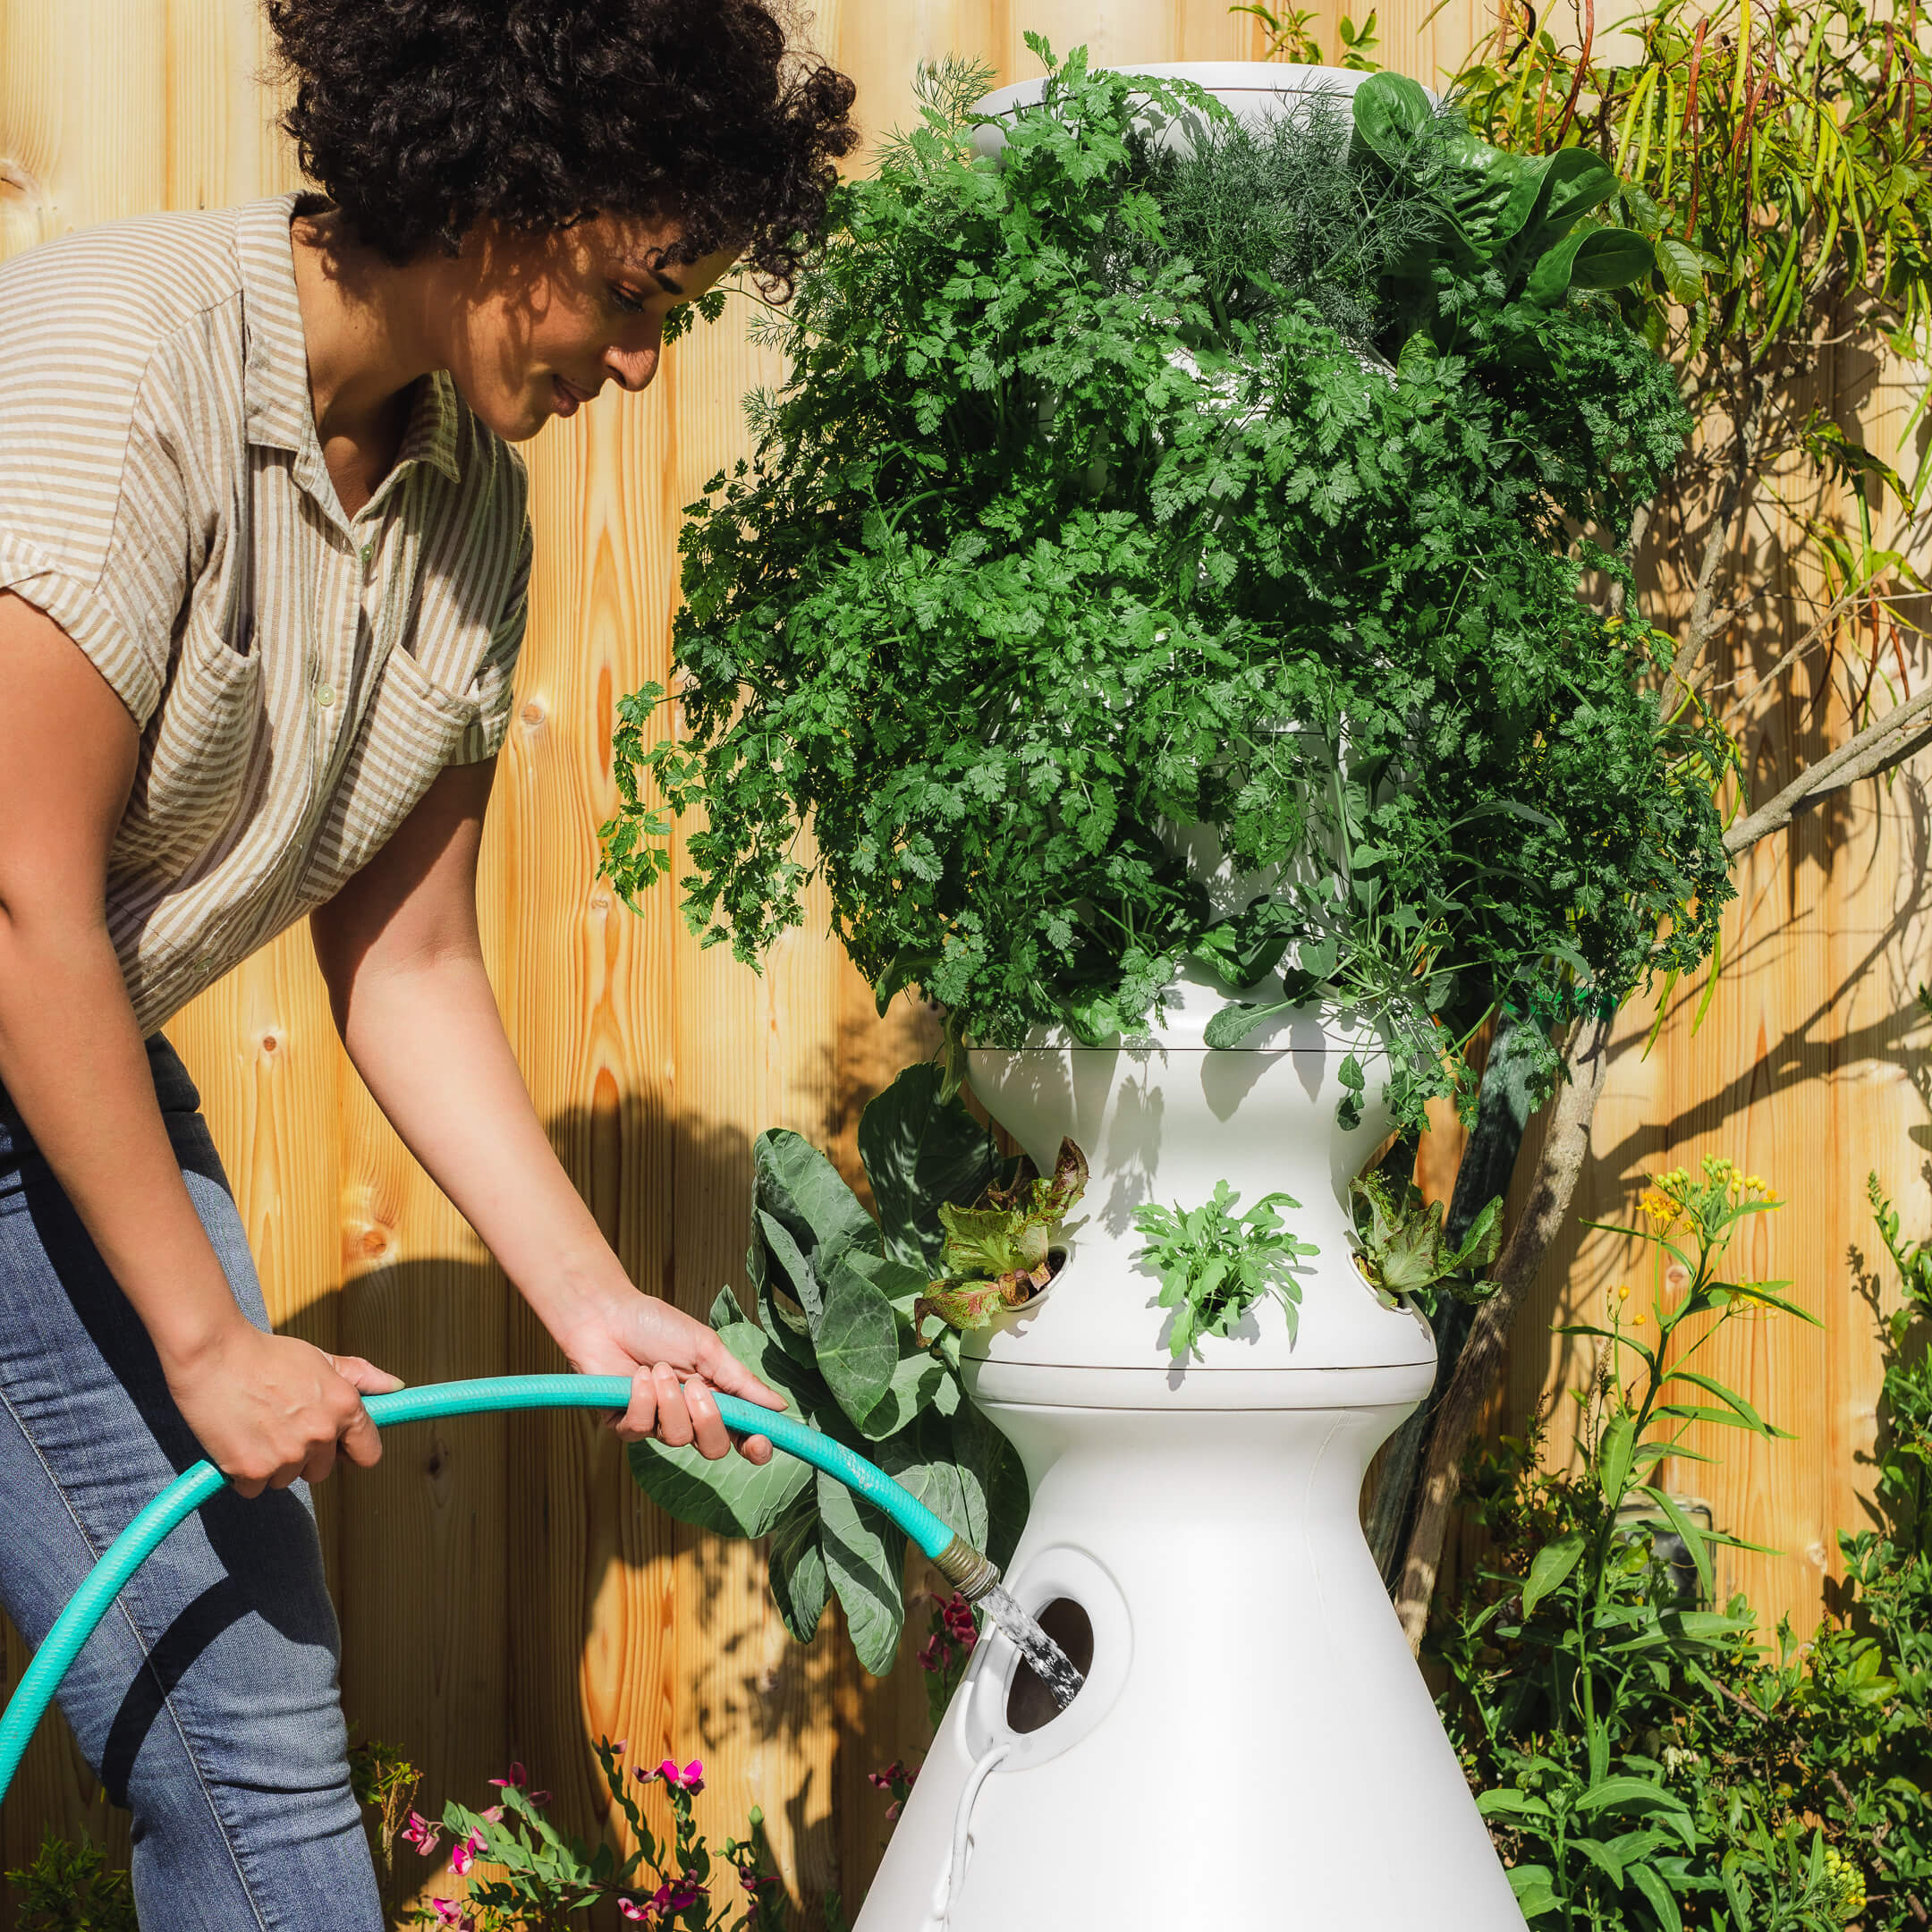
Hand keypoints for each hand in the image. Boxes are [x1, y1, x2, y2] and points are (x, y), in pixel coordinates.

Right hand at [164, 1321, 403, 1497]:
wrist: (213, 1355)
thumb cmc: (267, 1354)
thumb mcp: (320, 1358)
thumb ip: (361, 1376)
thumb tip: (397, 1387)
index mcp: (345, 1407)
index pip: (368, 1454)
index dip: (352, 1451)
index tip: (338, 1446)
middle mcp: (321, 1434)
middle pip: (322, 1471)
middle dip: (305, 1456)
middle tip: (280, 1424)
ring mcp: (287, 1455)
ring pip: (286, 1479)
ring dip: (273, 1464)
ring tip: (256, 1427)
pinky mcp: (252, 1471)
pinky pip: (254, 1488)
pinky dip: (244, 1473)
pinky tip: (236, 1440)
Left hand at [552, 1287, 782, 1463]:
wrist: (607, 1315)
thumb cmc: (657, 1326)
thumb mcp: (707, 1349)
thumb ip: (741, 1381)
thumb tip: (779, 1405)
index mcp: (715, 1397)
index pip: (741, 1435)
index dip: (754, 1446)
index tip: (759, 1442)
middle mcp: (688, 1416)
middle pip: (713, 1448)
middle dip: (707, 1420)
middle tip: (694, 1387)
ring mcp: (657, 1424)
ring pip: (677, 1438)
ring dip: (668, 1400)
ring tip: (656, 1368)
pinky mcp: (625, 1424)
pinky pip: (640, 1430)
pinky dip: (641, 1400)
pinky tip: (636, 1377)